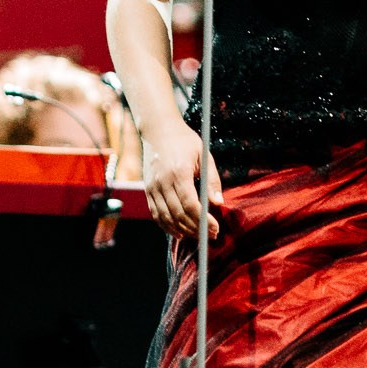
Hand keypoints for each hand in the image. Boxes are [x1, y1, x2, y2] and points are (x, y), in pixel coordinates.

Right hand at [143, 125, 220, 240]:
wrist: (158, 131)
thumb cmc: (185, 142)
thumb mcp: (204, 156)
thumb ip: (211, 180)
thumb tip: (219, 203)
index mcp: (179, 172)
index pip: (190, 204)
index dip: (203, 220)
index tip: (215, 228)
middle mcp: (162, 182)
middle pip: (178, 214)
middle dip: (195, 229)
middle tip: (211, 235)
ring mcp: (152, 187)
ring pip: (166, 218)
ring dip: (183, 230)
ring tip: (198, 236)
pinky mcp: (147, 190)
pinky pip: (156, 214)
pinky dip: (167, 226)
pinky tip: (179, 232)